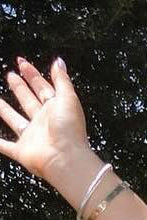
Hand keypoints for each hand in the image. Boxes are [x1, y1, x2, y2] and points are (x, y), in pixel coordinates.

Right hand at [0, 57, 101, 203]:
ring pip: (14, 119)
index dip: (32, 75)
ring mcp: (31, 136)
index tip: (21, 63)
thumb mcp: (68, 98)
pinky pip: (6, 146)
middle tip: (10, 75)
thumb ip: (62, 80)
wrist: (65, 158)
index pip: (42, 88)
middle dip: (19, 87)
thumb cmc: (69, 129)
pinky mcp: (22, 151)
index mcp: (55, 109)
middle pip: (28, 100)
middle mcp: (42, 122)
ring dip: (5, 109)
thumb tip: (58, 61)